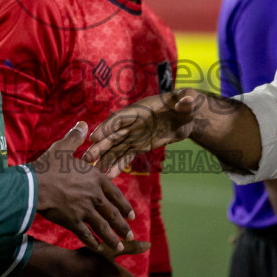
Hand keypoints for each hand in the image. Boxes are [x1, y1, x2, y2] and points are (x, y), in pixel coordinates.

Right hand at [31, 122, 135, 251]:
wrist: (34, 186)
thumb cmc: (48, 166)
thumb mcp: (63, 148)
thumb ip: (75, 137)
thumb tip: (83, 124)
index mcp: (95, 179)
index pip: (115, 194)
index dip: (124, 206)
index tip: (131, 215)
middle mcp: (94, 196)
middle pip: (113, 213)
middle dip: (122, 226)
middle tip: (130, 236)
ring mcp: (84, 210)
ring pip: (103, 227)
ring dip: (112, 238)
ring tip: (119, 248)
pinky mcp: (73, 222)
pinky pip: (86, 235)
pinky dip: (93, 243)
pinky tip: (98, 249)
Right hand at [84, 90, 200, 176]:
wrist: (189, 116)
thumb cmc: (187, 103)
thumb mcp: (189, 100)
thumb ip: (187, 101)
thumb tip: (187, 102)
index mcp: (140, 110)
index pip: (120, 118)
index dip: (107, 127)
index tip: (95, 137)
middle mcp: (134, 123)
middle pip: (113, 135)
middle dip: (100, 146)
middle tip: (87, 158)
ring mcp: (136, 135)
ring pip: (116, 148)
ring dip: (105, 159)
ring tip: (95, 172)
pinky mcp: (141, 145)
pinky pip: (127, 156)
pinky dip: (118, 165)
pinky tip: (110, 176)